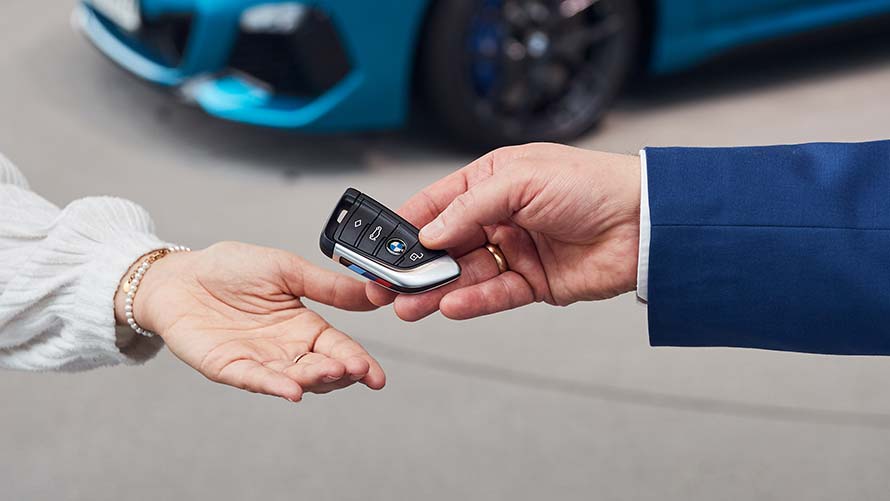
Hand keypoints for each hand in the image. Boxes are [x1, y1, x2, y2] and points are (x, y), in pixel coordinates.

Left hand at [115, 242, 384, 401]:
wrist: (180, 274)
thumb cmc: (230, 268)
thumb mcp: (287, 268)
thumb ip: (328, 285)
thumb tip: (373, 293)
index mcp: (304, 326)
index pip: (339, 348)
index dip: (360, 362)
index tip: (376, 375)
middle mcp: (285, 349)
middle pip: (322, 369)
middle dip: (342, 373)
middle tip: (357, 369)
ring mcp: (258, 361)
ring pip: (293, 378)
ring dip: (315, 379)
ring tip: (333, 372)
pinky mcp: (228, 367)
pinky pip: (254, 380)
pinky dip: (274, 386)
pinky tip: (293, 391)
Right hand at [367, 143, 640, 320]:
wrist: (646, 222)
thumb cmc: (592, 184)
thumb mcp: (522, 179)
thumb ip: (470, 207)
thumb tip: (429, 233)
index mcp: (493, 182)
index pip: (438, 204)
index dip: (408, 225)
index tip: (379, 246)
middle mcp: (500, 217)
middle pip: (447, 245)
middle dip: (416, 266)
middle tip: (386, 287)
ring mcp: (516, 251)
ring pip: (466, 274)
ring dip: (437, 290)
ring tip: (409, 305)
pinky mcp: (534, 283)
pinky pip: (496, 294)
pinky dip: (473, 301)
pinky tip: (450, 306)